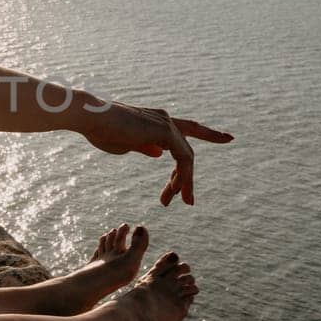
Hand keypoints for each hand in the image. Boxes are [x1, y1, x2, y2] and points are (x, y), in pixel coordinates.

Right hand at [80, 101, 232, 206]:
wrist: (91, 118)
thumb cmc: (101, 130)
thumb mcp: (125, 144)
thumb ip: (144, 147)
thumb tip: (159, 154)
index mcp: (156, 121)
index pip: (189, 129)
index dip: (210, 133)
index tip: (229, 138)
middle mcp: (165, 119)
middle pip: (187, 150)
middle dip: (186, 177)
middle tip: (186, 200)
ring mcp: (166, 124)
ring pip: (187, 157)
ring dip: (185, 182)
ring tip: (183, 202)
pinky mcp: (165, 132)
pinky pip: (184, 158)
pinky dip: (184, 176)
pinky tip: (178, 191)